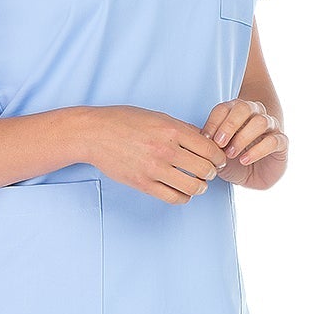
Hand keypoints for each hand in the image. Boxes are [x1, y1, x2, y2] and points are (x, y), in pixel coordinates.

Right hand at [81, 105, 228, 203]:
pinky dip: (183, 197)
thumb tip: (204, 139)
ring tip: (197, 183)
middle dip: (212, 172)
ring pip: (192, 187)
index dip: (219, 157)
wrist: (94, 133)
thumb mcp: (157, 116)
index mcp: (171, 130)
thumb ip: (181, 128)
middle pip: (205, 169)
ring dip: (200, 187)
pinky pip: (173, 197)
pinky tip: (182, 191)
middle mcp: (165, 150)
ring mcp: (153, 169)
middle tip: (209, 172)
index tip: (217, 160)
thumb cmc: (124, 121)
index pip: (209, 149)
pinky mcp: (143, 184)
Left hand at [202, 99, 287, 189]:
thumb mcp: (216, 152)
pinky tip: (245, 160)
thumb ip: (208, 142)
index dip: (214, 122)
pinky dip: (257, 150)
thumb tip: (194, 137)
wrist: (252, 176)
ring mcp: (271, 127)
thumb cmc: (232, 160)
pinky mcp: (282, 142)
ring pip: (260, 121)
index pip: (225, 108)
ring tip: (231, 154)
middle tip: (219, 144)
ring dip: (243, 137)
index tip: (205, 139)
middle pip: (244, 108)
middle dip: (229, 125)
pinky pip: (274, 140)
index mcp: (237, 112)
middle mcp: (255, 114)